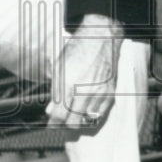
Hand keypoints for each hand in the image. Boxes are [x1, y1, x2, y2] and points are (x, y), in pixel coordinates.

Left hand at [46, 14, 123, 134]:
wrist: (101, 38)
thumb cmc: (77, 49)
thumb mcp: (59, 67)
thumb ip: (55, 91)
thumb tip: (50, 110)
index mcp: (68, 84)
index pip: (59, 115)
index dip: (53, 123)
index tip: (51, 124)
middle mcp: (84, 91)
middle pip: (72, 123)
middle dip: (64, 124)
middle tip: (61, 120)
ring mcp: (99, 93)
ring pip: (86, 120)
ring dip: (78, 120)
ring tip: (73, 115)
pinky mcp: (110, 93)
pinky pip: (99, 114)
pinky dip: (91, 115)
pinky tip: (85, 110)